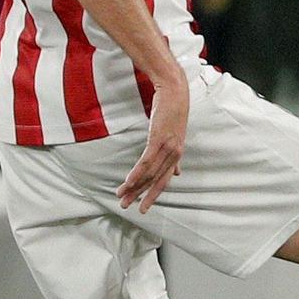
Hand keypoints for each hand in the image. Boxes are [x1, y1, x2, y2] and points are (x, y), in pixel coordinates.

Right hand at [118, 71, 188, 212]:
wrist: (174, 91)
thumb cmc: (173, 111)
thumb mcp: (176, 136)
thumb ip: (174, 157)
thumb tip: (178, 173)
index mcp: (176, 154)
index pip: (163, 180)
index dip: (153, 195)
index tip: (143, 208)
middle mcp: (174, 153)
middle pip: (154, 180)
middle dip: (139, 195)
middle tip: (125, 206)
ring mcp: (167, 146)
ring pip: (149, 173)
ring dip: (133, 186)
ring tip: (120, 195)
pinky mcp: (159, 138)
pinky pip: (146, 160)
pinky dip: (136, 173)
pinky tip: (128, 182)